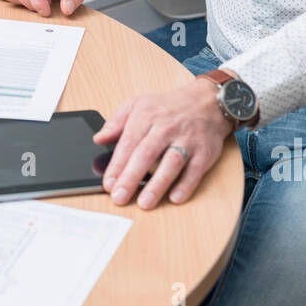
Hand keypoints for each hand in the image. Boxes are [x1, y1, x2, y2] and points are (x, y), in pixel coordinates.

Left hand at [95, 78, 233, 207]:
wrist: (206, 102)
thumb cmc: (167, 107)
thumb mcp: (137, 104)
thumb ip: (116, 122)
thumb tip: (98, 138)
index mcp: (146, 116)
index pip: (128, 143)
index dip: (117, 165)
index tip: (108, 184)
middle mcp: (166, 128)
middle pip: (147, 154)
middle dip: (131, 177)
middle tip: (120, 197)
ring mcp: (187, 140)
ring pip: (172, 162)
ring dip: (158, 184)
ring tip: (145, 203)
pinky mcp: (204, 152)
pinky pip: (195, 169)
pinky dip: (186, 185)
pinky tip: (175, 198)